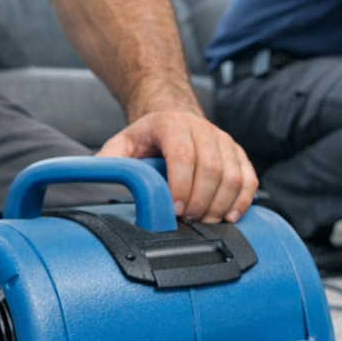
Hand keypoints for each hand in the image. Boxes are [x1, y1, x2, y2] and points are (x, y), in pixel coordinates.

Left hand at [99, 111, 257, 223]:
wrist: (174, 118)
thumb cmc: (148, 137)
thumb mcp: (122, 143)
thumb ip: (109, 161)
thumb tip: (93, 179)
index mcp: (172, 123)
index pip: (182, 155)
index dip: (181, 186)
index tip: (175, 210)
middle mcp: (203, 129)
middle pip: (211, 169)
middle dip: (201, 202)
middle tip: (189, 222)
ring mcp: (224, 140)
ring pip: (233, 176)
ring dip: (221, 205)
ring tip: (206, 222)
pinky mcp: (238, 153)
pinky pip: (249, 178)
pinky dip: (243, 201)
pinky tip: (230, 216)